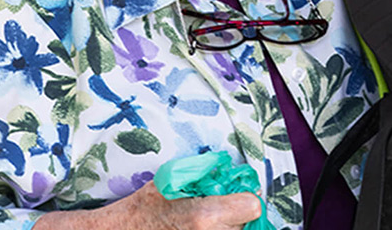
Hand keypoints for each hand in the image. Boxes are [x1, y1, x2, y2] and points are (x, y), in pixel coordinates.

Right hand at [33, 181, 261, 228]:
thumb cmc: (139, 210)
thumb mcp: (168, 182)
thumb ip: (200, 174)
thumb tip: (226, 167)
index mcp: (204, 216)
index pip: (252, 206)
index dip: (245, 199)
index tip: (237, 196)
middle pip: (244, 225)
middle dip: (234, 216)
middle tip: (217, 210)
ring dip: (224, 228)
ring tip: (200, 223)